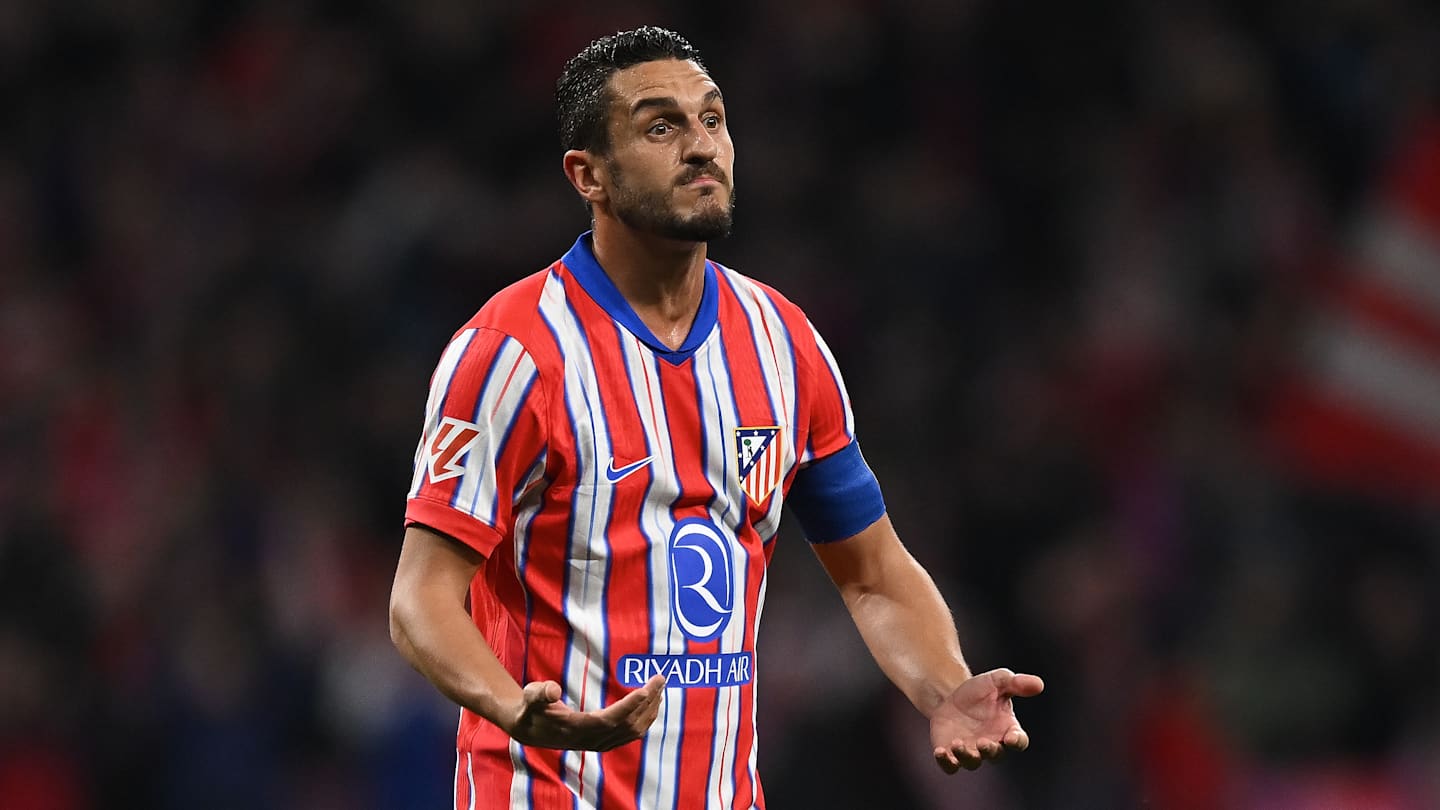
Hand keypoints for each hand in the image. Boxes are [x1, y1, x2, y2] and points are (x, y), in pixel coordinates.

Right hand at [506, 674, 665, 750]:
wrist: (529, 730)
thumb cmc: (531, 709)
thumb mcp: (530, 697)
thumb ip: (539, 693)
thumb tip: (553, 689)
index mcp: (577, 728)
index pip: (610, 719)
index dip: (630, 705)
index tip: (646, 689)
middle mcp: (591, 740)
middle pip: (628, 724)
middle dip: (647, 702)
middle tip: (660, 678)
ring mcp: (598, 744)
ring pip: (632, 731)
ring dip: (649, 711)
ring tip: (659, 689)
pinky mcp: (602, 743)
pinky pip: (630, 734)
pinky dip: (644, 719)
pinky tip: (650, 705)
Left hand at [930, 668, 1043, 772]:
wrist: (950, 695)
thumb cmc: (980, 690)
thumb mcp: (998, 681)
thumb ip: (1017, 683)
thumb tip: (1039, 684)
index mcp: (1007, 729)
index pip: (1019, 741)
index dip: (1017, 741)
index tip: (1011, 737)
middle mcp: (991, 744)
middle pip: (995, 755)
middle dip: (990, 750)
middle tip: (983, 742)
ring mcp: (971, 751)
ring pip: (972, 762)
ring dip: (966, 756)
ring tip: (957, 743)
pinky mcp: (951, 754)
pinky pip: (950, 766)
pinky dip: (946, 762)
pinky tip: (940, 752)